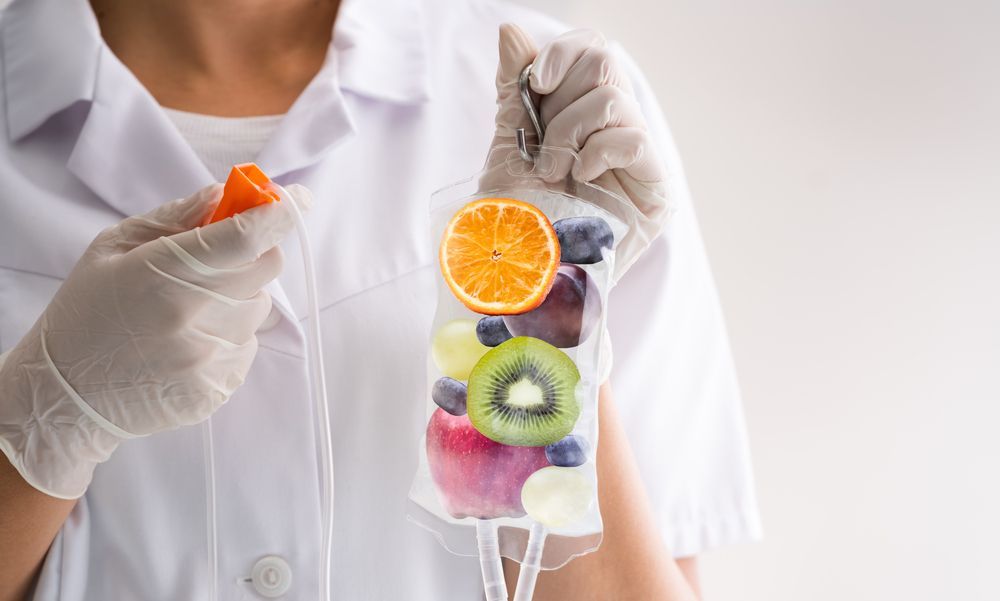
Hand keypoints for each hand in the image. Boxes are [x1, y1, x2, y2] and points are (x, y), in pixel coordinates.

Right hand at [0, 183, 310, 498]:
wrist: (68, 396)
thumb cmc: (88, 312)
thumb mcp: (114, 248)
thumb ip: (176, 218)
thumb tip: (226, 195)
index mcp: (165, 274)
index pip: (247, 236)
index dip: (280, 212)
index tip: (296, 198)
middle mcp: (194, 318)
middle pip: (267, 267)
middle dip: (253, 253)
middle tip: (218, 260)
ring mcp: (209, 359)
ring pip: (259, 307)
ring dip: (237, 298)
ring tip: (186, 312)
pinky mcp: (219, 389)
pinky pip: (248, 345)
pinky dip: (229, 335)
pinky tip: (187, 344)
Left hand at [488, 24, 670, 278]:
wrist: (521, 278)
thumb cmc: (512, 220)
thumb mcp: (506, 146)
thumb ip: (513, 90)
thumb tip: (511, 30)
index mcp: (582, 115)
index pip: (591, 52)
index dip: (564, 54)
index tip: (534, 84)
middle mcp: (614, 130)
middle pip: (603, 64)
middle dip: (559, 103)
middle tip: (541, 151)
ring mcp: (638, 159)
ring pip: (613, 98)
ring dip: (569, 133)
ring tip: (553, 173)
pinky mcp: (656, 190)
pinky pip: (634, 139)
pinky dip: (598, 152)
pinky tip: (580, 179)